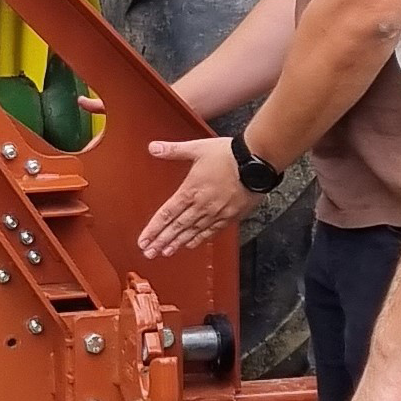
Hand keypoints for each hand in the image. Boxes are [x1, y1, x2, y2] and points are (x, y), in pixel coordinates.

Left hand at [139, 136, 260, 258]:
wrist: (257, 162)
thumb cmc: (229, 154)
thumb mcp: (198, 148)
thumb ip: (174, 150)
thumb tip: (153, 147)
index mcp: (191, 190)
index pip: (166, 214)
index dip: (153, 229)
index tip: (143, 240)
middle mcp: (202, 205)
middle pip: (177, 227)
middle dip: (161, 241)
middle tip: (149, 253)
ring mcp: (216, 212)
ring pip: (193, 232)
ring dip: (177, 243)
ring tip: (165, 252)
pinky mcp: (230, 215)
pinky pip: (212, 231)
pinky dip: (200, 239)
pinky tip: (191, 244)